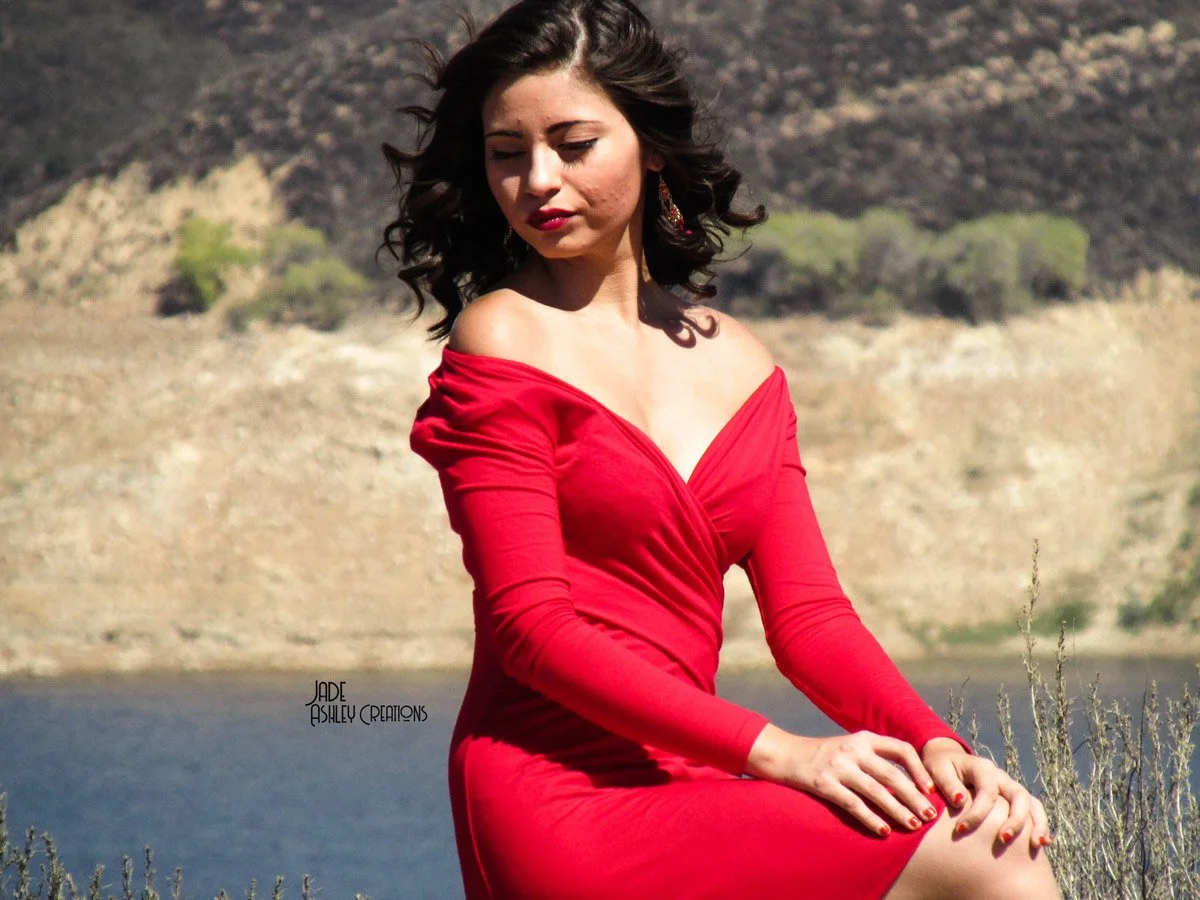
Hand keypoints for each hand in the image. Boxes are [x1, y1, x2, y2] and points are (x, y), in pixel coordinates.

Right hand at [745, 724, 941, 836]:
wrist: (785, 754)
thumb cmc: (823, 754)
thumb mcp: (850, 747)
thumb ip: (875, 758)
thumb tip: (909, 785)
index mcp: (864, 738)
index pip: (902, 749)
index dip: (919, 770)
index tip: (930, 789)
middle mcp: (853, 749)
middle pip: (893, 775)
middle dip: (915, 797)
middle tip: (931, 815)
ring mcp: (838, 766)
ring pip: (877, 792)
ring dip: (898, 811)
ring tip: (914, 825)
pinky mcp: (824, 783)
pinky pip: (853, 804)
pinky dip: (871, 819)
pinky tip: (883, 831)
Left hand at [920, 737, 1054, 850]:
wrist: (947, 759)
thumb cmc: (940, 766)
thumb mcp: (937, 769)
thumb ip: (948, 784)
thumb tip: (960, 801)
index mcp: (982, 768)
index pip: (987, 791)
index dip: (976, 813)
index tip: (961, 829)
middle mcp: (1000, 776)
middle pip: (1018, 795)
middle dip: (1015, 819)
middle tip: (1003, 839)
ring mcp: (1009, 786)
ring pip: (1031, 803)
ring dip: (1037, 824)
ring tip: (1036, 845)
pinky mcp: (1012, 797)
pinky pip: (1033, 809)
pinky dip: (1040, 824)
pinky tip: (1043, 842)